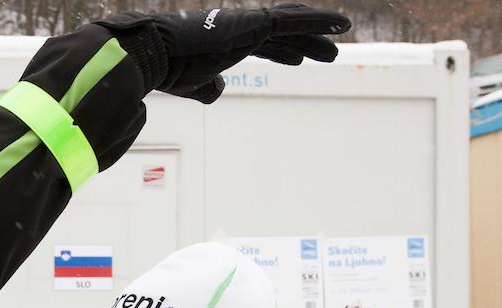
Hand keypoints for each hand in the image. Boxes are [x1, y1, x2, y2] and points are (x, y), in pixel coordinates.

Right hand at [103, 4, 350, 103]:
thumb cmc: (169, 69)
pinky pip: (297, 21)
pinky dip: (321, 22)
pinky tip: (342, 24)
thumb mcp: (192, 84)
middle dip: (306, 43)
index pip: (263, 43)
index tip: (298, 60)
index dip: (283, 51)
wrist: (158, 54)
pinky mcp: (257, 23)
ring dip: (318, 36)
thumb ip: (207, 87)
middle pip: (283, 34)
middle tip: (328, 52)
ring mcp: (251, 24)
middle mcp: (242, 29)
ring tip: (338, 46)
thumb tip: (217, 91)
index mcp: (228, 41)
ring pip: (294, 26)